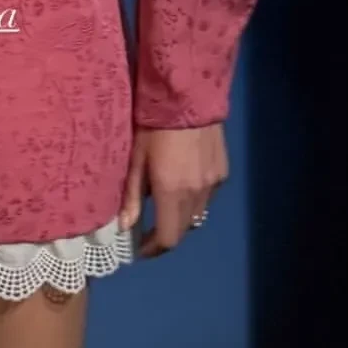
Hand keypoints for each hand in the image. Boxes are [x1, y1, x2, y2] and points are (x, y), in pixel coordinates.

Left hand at [119, 125, 227, 254]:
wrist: (187, 97)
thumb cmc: (152, 126)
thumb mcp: (136, 160)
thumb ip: (132, 196)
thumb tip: (125, 226)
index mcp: (171, 193)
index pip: (167, 238)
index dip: (152, 249)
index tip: (139, 250)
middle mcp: (196, 193)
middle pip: (183, 230)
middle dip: (164, 236)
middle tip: (148, 232)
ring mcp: (213, 183)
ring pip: (197, 215)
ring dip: (180, 218)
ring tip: (164, 209)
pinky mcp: (222, 172)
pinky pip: (207, 197)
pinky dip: (194, 200)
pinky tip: (183, 187)